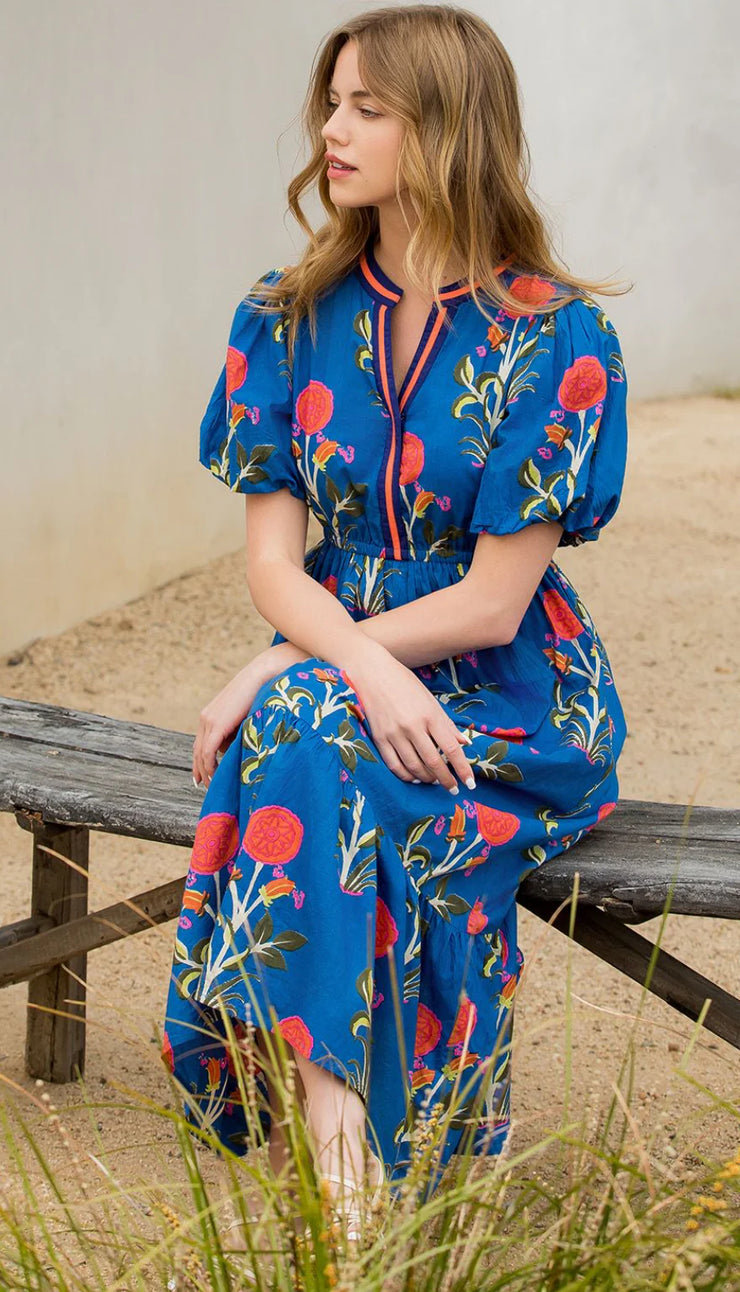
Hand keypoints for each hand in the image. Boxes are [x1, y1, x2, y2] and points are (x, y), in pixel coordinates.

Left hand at [192, 643, 307, 787]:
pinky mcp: (216, 725)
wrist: (260, 676)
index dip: (200, 761)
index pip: (200, 743)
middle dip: (200, 770)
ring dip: (206, 771)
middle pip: (197, 750)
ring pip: (201, 754)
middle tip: (204, 785)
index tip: (202, 776)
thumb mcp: (245, 716)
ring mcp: (209, 721)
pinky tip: (216, 776)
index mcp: (210, 715)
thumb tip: (239, 748)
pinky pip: (208, 751)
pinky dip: (210, 766)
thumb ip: (239, 730)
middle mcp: (205, 719)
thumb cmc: (259, 694)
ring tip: (213, 785)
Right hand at [347, 647, 475, 793]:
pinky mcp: (379, 738)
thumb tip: (465, 744)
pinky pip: (394, 765)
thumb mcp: (430, 700)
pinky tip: (415, 777)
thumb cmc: (404, 683)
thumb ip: (447, 724)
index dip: (462, 769)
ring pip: (414, 767)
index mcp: (430, 715)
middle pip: (433, 762)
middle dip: (446, 780)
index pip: (451, 749)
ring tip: (435, 781)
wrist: (370, 672)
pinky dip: (407, 776)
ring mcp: (394, 734)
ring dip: (427, 778)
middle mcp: (412, 726)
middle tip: (453, 789)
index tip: (470, 783)